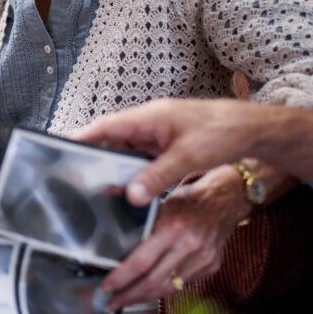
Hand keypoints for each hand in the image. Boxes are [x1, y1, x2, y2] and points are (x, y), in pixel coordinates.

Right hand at [74, 98, 312, 203]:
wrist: (252, 129)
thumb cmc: (222, 133)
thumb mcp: (189, 157)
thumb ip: (158, 176)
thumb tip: (131, 196)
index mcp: (149, 117)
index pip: (106, 126)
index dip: (82, 137)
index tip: (60, 147)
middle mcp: (148, 123)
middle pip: (111, 140)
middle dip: (94, 156)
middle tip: (74, 176)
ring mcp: (157, 134)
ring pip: (125, 151)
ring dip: (114, 166)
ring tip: (96, 186)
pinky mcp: (166, 144)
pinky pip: (140, 158)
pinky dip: (132, 171)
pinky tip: (128, 188)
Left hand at [100, 165, 249, 311]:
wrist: (228, 198)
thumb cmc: (191, 196)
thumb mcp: (162, 197)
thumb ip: (138, 208)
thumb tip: (107, 201)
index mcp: (174, 227)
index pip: (142, 261)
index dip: (121, 278)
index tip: (106, 287)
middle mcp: (190, 246)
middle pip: (153, 281)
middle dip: (128, 296)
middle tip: (110, 303)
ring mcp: (203, 259)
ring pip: (168, 288)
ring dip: (144, 298)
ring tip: (125, 301)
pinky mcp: (211, 266)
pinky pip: (182, 284)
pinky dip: (163, 289)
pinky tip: (149, 291)